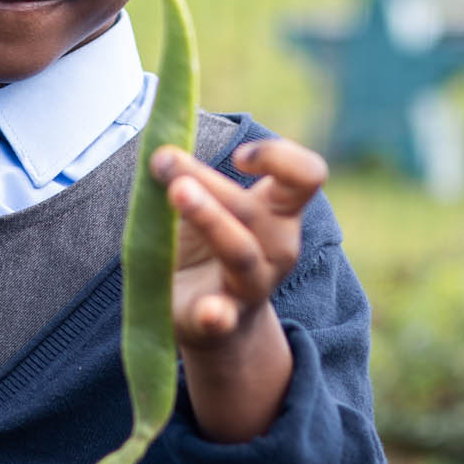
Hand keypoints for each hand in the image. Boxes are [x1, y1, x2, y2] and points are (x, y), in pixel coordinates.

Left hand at [152, 133, 327, 441]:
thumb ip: (188, 175)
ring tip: (176, 193)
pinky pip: (223, 319)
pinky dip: (217, 314)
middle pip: (249, 209)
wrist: (209, 321)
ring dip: (209, 218)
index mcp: (277, 214)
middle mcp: (276, 249)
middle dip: (205, 179)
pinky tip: (209, 312)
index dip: (279, 157)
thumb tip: (158, 141)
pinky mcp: (220, 322)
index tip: (239, 155)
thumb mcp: (207, 206)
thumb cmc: (208, 248)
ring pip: (239, 252)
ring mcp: (252, 287)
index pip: (306, 176)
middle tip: (163, 159)